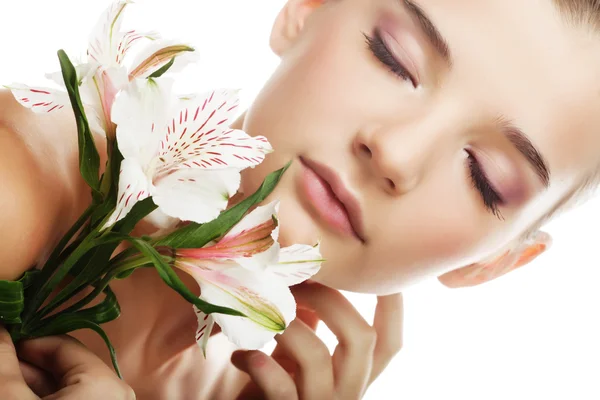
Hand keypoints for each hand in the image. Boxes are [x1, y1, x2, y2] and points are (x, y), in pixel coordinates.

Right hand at [0, 325, 135, 399]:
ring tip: (6, 383)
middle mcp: (118, 394)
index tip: (2, 341)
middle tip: (1, 362)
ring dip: (34, 383)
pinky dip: (48, 396)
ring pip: (67, 386)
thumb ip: (4, 361)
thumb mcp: (11, 399)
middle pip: (65, 366)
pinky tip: (21, 396)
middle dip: (28, 364)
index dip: (26, 342)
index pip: (63, 345)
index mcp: (106, 385)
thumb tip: (0, 329)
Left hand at [231, 283, 403, 399]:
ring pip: (317, 356)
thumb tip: (315, 271)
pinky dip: (263, 366)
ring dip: (287, 323)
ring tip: (261, 310)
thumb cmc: (272, 382)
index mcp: (356, 374)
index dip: (392, 304)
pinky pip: (281, 389)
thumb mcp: (300, 351)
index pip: (389, 341)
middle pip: (363, 339)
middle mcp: (348, 391)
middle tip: (296, 282)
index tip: (377, 265)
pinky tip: (243, 354)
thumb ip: (314, 319)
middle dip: (330, 299)